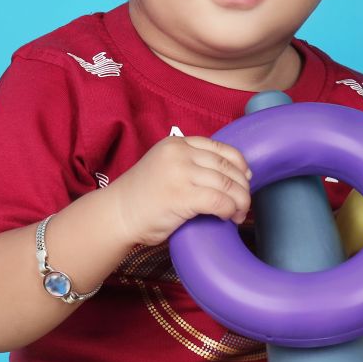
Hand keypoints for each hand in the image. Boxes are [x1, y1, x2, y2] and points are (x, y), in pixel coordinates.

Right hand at [106, 135, 253, 246]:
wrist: (116, 215)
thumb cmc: (142, 198)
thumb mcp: (166, 167)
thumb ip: (191, 164)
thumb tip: (231, 176)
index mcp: (177, 143)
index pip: (221, 149)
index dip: (240, 165)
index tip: (246, 179)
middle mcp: (180, 153)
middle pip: (228, 167)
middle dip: (242, 187)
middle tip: (244, 203)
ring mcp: (180, 173)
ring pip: (227, 184)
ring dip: (240, 202)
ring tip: (239, 214)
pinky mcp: (182, 196)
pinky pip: (219, 201)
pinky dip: (229, 210)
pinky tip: (228, 218)